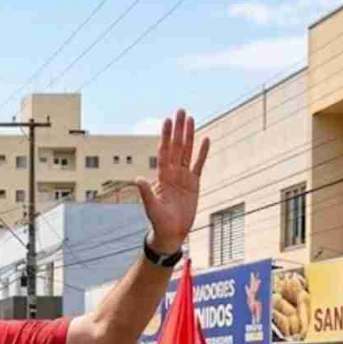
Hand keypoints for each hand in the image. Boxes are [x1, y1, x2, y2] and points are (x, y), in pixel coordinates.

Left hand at [134, 108, 209, 250]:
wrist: (171, 232)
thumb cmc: (158, 222)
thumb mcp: (151, 207)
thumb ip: (145, 193)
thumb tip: (137, 179)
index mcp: (162, 177)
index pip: (164, 151)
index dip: (166, 136)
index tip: (167, 120)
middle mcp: (173, 173)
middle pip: (177, 146)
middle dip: (178, 129)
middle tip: (181, 110)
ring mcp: (184, 177)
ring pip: (188, 151)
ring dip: (189, 135)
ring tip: (191, 119)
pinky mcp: (194, 184)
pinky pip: (199, 165)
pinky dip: (202, 152)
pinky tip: (205, 139)